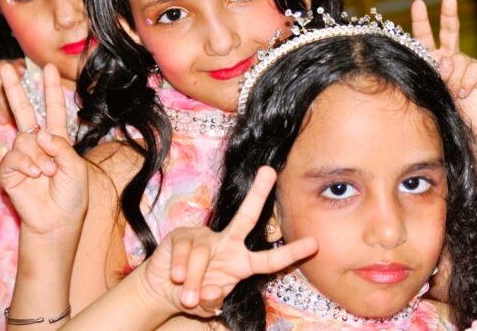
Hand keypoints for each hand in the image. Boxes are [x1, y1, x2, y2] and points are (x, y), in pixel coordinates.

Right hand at [0, 63, 86, 238]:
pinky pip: (14, 157)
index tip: (47, 68)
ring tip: (47, 173)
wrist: (57, 221)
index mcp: (57, 140)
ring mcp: (22, 156)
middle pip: (24, 111)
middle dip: (15, 89)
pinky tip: (34, 176)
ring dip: (38, 156)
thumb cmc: (71, 196)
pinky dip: (26, 165)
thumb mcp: (76, 167)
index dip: (50, 89)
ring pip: (24, 139)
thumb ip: (61, 147)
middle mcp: (37, 144)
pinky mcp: (9, 171)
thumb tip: (40, 133)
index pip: (54, 109)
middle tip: (5, 68)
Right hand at [140, 166, 317, 317]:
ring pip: (203, 256)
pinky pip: (184, 253)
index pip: (269, 258)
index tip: (314, 243)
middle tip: (269, 172)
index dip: (291, 252)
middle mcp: (226, 243)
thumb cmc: (192, 294)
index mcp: (240, 262)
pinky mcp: (181, 235)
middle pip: (245, 217)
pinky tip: (175, 277)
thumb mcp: (206, 303)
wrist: (162, 289)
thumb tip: (212, 293)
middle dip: (258, 193)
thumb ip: (212, 300)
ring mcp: (203, 236)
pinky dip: (180, 270)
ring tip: (187, 298)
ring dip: (194, 281)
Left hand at [411, 0, 476, 134]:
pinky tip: (462, 93)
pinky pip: (472, 70)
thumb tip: (445, 58)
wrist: (455, 127)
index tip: (418, 3)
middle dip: (448, 14)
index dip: (421, 20)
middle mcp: (449, 56)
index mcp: (431, 58)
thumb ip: (431, 71)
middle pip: (448, 32)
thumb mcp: (425, 87)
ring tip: (449, 92)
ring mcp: (466, 63)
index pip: (424, 36)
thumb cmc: (434, 108)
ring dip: (451, 77)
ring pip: (457, 59)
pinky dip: (464, 83)